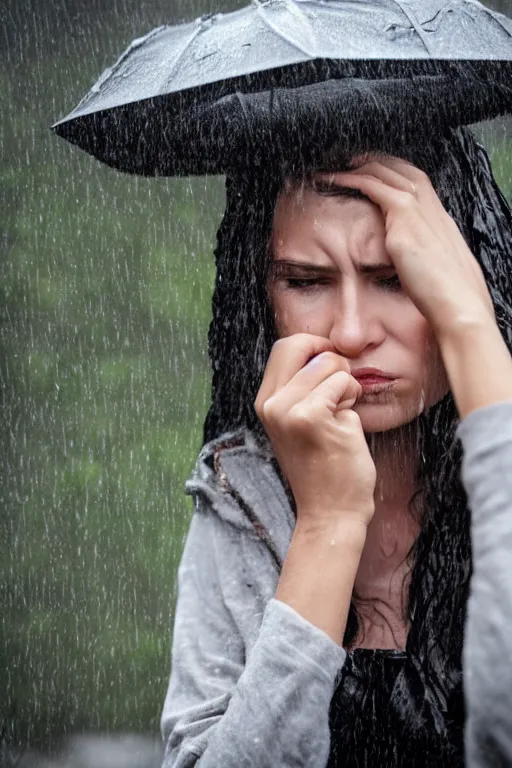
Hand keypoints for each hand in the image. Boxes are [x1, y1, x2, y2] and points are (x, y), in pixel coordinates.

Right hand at [255, 333, 375, 529]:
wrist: (331, 512)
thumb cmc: (324, 468)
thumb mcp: (301, 422)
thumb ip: (304, 388)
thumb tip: (325, 351)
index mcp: (265, 402)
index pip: (285, 346)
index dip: (315, 348)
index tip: (332, 371)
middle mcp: (270, 403)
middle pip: (299, 343)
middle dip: (329, 357)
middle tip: (341, 389)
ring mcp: (287, 410)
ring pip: (329, 362)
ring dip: (346, 385)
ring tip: (341, 417)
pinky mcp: (310, 417)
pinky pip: (344, 382)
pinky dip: (353, 399)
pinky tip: (346, 427)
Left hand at [329, 156, 494, 337]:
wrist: (458, 302)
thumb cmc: (449, 295)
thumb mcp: (438, 270)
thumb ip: (425, 259)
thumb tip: (414, 265)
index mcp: (441, 218)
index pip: (417, 180)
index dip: (395, 172)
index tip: (377, 171)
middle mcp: (431, 207)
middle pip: (402, 169)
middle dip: (376, 160)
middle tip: (353, 160)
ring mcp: (419, 210)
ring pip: (387, 172)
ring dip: (361, 165)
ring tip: (339, 166)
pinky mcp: (404, 218)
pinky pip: (373, 186)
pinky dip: (353, 179)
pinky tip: (336, 179)